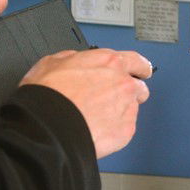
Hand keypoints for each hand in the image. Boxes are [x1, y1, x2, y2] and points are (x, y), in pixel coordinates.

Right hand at [20, 48, 151, 157]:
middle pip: (139, 88)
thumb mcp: (54, 62)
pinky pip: (126, 128)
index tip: (140, 72)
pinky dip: (115, 129)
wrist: (50, 126)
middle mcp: (124, 84)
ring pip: (132, 109)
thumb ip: (76, 59)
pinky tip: (97, 128)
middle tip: (111, 98)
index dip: (140, 68)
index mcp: (110, 63)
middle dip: (129, 92)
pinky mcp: (127, 130)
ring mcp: (128, 108)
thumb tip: (79, 60)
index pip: (137, 62)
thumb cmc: (48, 95)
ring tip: (97, 116)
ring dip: (120, 111)